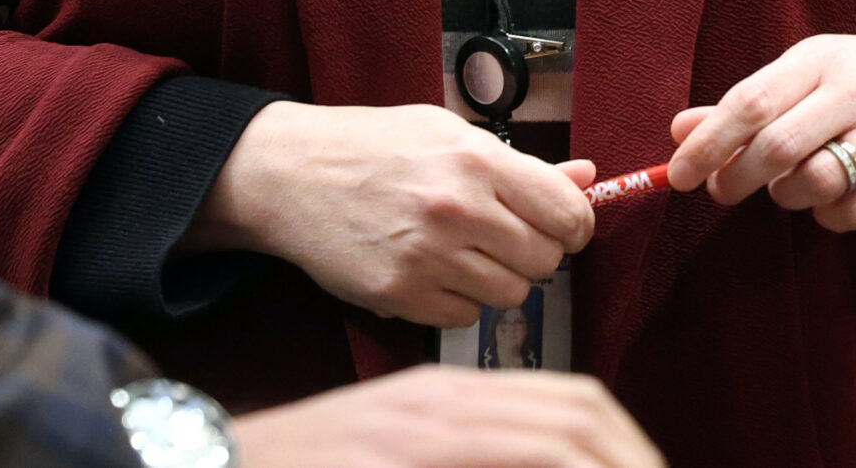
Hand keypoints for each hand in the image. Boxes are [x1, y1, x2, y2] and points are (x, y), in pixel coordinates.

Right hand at [184, 101, 599, 327]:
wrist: (289, 174)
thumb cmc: (369, 146)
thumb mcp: (444, 131)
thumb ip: (519, 162)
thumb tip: (586, 176)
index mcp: (476, 159)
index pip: (568, 213)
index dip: (573, 224)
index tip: (560, 224)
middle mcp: (457, 208)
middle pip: (545, 260)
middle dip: (533, 251)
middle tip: (502, 233)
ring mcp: (429, 257)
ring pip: (511, 294)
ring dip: (497, 277)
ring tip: (462, 249)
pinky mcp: (403, 295)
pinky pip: (465, 316)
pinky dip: (457, 298)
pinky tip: (430, 267)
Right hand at [237, 367, 665, 467]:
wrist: (224, 459)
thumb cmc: (318, 459)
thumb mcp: (402, 435)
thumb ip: (467, 433)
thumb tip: (557, 444)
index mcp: (450, 395)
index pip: (571, 400)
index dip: (627, 445)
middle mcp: (441, 406)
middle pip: (576, 415)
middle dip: (632, 459)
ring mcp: (418, 434)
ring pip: (548, 438)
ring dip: (601, 462)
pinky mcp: (398, 451)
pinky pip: (496, 452)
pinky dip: (550, 464)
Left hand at [662, 31, 855, 231]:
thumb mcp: (808, 72)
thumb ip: (748, 103)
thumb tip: (680, 131)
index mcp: (821, 59)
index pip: (752, 102)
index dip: (708, 143)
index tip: (678, 174)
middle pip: (778, 148)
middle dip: (737, 178)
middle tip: (722, 189)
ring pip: (815, 184)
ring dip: (786, 195)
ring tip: (789, 182)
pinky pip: (852, 213)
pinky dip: (827, 214)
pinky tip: (833, 193)